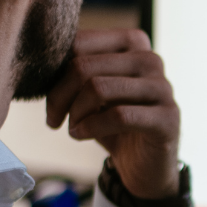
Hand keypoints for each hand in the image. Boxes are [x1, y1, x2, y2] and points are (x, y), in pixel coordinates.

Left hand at [45, 29, 180, 198]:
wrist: (144, 164)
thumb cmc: (112, 123)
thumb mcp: (90, 92)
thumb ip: (73, 70)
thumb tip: (39, 57)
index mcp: (132, 42)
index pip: (78, 42)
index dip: (53, 71)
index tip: (47, 97)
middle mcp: (150, 58)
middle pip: (84, 65)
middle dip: (59, 95)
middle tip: (53, 119)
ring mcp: (162, 87)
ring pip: (98, 88)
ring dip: (75, 113)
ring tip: (72, 128)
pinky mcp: (167, 117)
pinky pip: (119, 116)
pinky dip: (91, 127)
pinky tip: (81, 135)